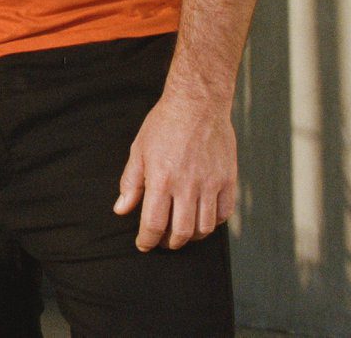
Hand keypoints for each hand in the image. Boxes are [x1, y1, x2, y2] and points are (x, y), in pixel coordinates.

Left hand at [113, 90, 236, 249]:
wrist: (198, 105)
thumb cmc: (163, 125)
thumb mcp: (139, 150)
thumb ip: (131, 182)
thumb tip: (121, 210)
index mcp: (161, 179)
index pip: (153, 223)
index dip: (147, 240)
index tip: (143, 244)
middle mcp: (187, 185)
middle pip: (181, 232)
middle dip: (169, 243)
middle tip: (162, 241)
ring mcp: (211, 184)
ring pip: (204, 227)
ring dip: (191, 237)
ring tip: (180, 232)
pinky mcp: (228, 180)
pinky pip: (223, 214)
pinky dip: (213, 223)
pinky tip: (201, 218)